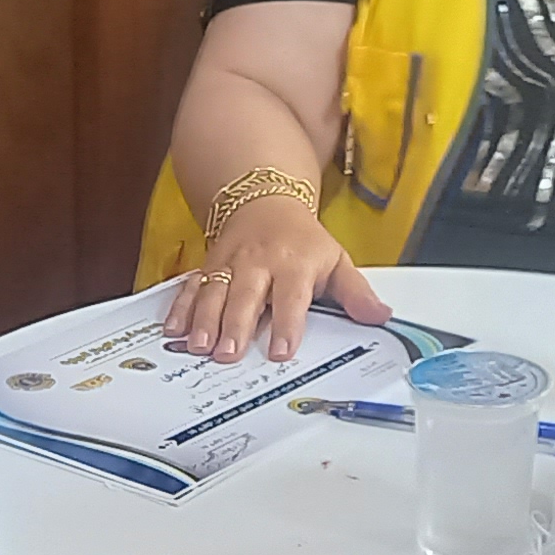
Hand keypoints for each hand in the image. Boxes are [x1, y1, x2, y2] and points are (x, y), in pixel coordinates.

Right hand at [164, 194, 389, 365]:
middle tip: (228, 353)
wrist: (264, 201)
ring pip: (215, 291)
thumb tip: (381, 317)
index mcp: (295, 264)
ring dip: (205, 319)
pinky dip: (181, 307)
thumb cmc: (303, 241)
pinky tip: (174, 329)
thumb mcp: (336, 260)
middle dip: (236, 325)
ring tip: (200, 346)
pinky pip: (192, 285)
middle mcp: (259, 263)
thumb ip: (356, 293)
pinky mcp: (208, 265)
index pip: (292, 297)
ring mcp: (230, 263)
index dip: (288, 324)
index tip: (282, 351)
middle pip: (246, 295)